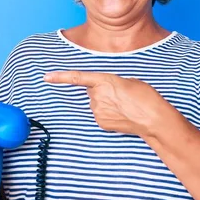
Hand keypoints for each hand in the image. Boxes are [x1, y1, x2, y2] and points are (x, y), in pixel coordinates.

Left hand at [44, 71, 174, 136]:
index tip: (47, 77)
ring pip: (96, 103)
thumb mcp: (127, 81)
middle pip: (92, 91)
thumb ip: (110, 83)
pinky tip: (121, 114)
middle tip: (120, 95)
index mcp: (104, 80)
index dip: (60, 77)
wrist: (153, 118)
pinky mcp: (101, 123)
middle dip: (102, 91)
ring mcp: (98, 111)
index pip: (77, 78)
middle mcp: (97, 96)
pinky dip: (108, 114)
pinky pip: (100, 114)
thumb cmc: (145, 96)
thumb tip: (105, 92)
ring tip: (124, 105)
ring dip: (106, 103)